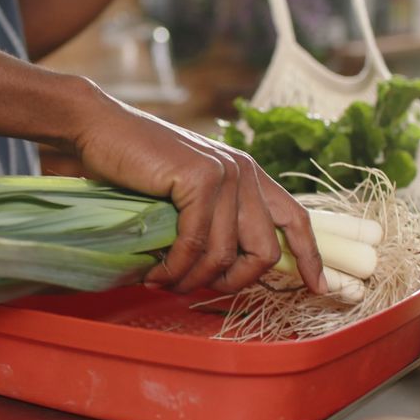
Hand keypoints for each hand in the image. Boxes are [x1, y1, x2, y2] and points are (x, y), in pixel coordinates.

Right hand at [72, 85, 326, 294]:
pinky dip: (173, 267)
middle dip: (232, 284)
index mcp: (250, 174)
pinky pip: (195, 243)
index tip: (318, 288)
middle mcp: (246, 172)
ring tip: (162, 283)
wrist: (101, 129)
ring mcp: (226, 174)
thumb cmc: (137, 166)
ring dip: (191, 281)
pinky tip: (153, 272)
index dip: (310, 258)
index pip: (296, 220)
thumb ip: (214, 218)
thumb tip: (226, 269)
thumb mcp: (188, 191)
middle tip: (194, 290)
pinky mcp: (200, 178)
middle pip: (264, 252)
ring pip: (225, 255)